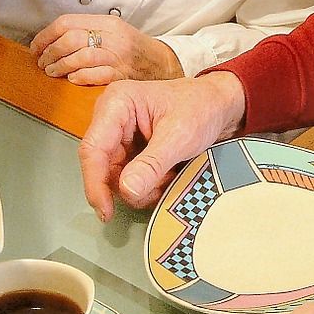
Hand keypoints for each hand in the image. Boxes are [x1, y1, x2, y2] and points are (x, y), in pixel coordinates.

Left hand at [30, 15, 181, 84]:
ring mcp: (118, 56)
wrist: (162, 64)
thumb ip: (88, 30)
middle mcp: (113, 37)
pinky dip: (79, 77)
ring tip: (52, 71)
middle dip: (50, 52)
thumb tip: (53, 38)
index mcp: (108, 23)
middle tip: (43, 62)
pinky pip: (95, 75)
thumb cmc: (134, 49)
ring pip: (80, 57)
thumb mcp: (114, 31)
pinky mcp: (122, 75)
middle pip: (70, 39)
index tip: (37, 46)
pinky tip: (73, 79)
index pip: (67, 22)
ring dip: (60, 66)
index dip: (46, 35)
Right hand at [78, 73, 245, 220]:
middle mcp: (112, 119)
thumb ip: (152, 164)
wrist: (219, 105)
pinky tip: (167, 175)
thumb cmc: (201, 107)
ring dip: (143, 187)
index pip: (93, 149)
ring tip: (170, 174)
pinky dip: (148, 185)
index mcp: (117, 103)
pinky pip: (129, 179)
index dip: (95, 183)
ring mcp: (120, 136)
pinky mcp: (130, 150)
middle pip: (104, 168)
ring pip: (117, 178)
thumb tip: (127, 190)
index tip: (106, 209)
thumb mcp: (179, 136)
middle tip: (163, 182)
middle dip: (132, 185)